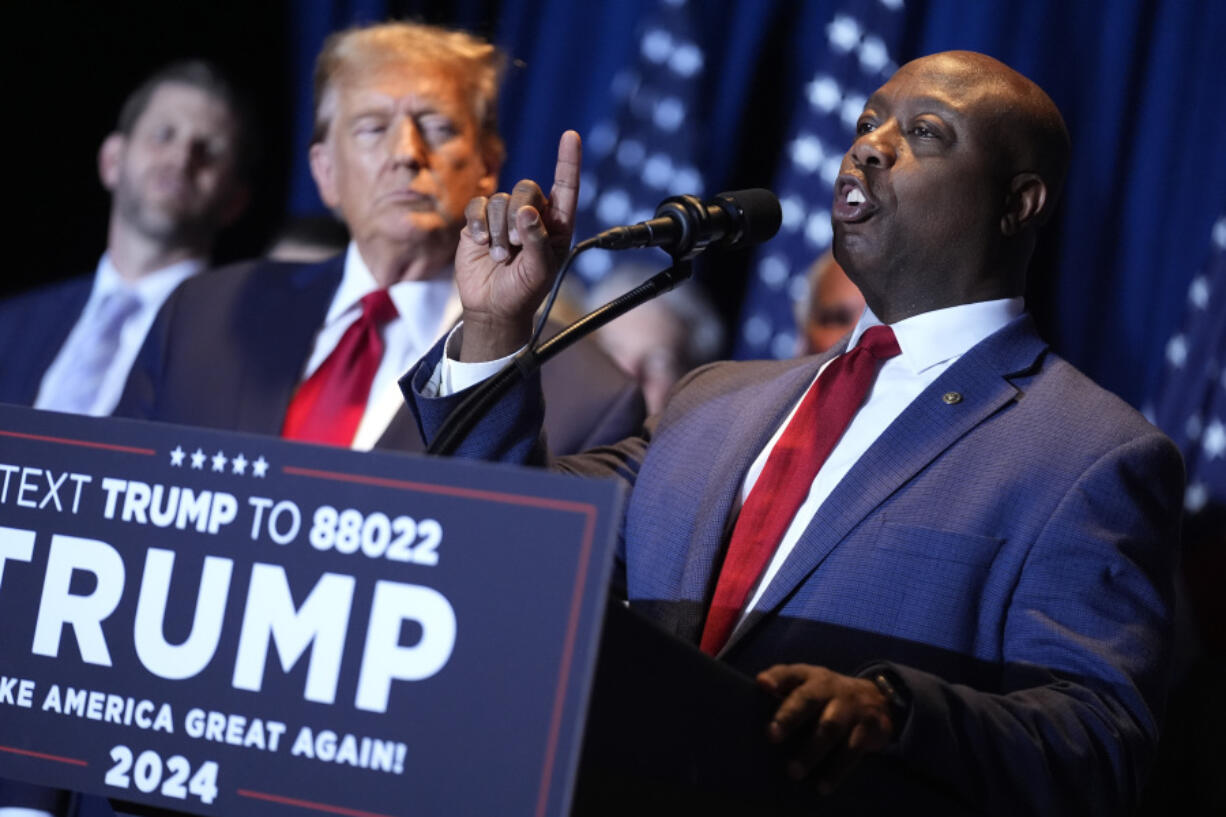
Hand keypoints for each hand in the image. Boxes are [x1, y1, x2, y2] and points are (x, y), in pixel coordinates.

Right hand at [455, 130, 580, 360]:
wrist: (492, 307)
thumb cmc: (523, 291)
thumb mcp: (540, 271)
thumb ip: (538, 241)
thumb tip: (528, 211)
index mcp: (556, 225)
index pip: (565, 187)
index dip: (568, 161)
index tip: (571, 136)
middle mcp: (532, 215)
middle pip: (526, 189)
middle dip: (519, 216)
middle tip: (517, 245)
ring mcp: (504, 216)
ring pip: (500, 200)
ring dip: (499, 230)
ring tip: (501, 256)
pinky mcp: (479, 221)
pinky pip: (478, 206)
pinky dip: (480, 224)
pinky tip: (483, 243)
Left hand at [757, 664, 894, 794]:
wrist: (876, 699)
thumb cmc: (826, 697)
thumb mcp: (808, 686)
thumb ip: (782, 689)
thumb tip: (758, 693)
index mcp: (809, 677)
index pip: (789, 673)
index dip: (776, 677)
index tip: (763, 684)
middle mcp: (829, 688)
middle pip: (808, 699)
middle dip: (789, 716)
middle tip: (771, 735)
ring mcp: (850, 707)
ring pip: (830, 728)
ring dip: (811, 751)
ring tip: (793, 772)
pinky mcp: (868, 728)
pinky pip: (852, 750)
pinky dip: (836, 770)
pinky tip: (822, 786)